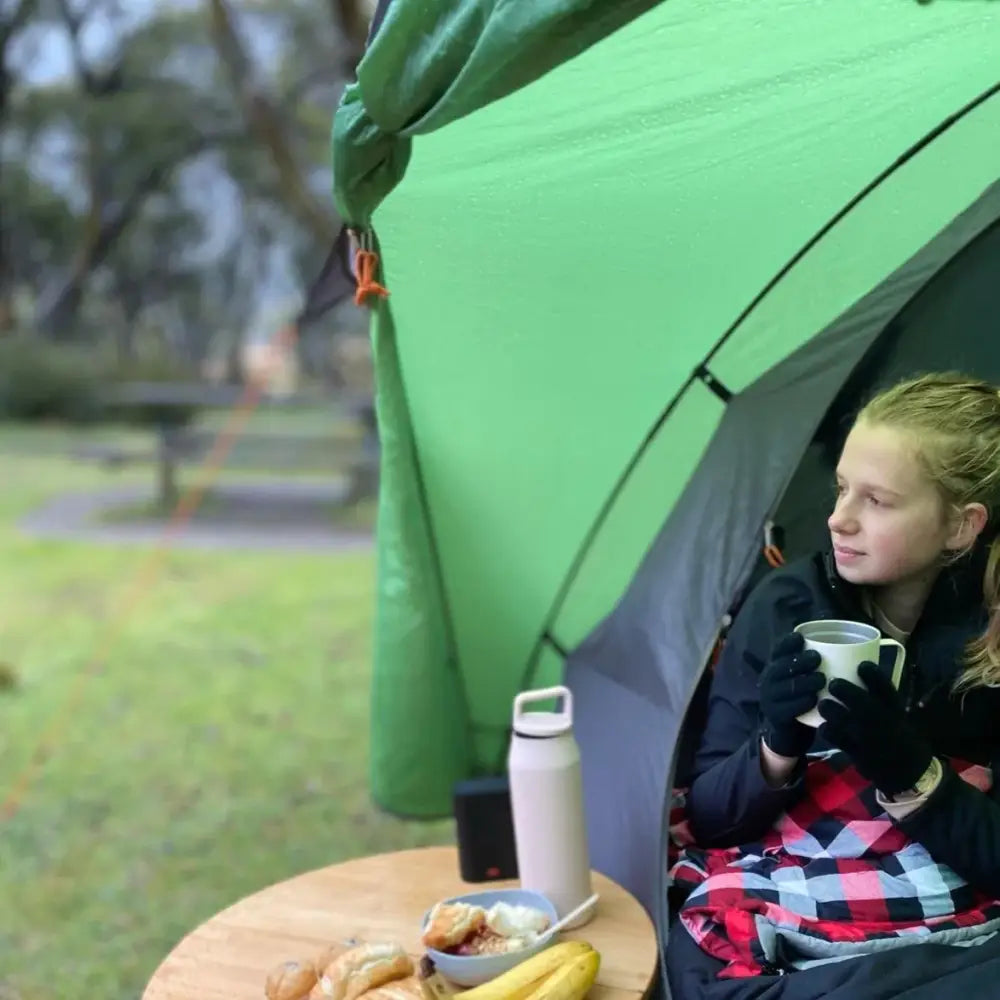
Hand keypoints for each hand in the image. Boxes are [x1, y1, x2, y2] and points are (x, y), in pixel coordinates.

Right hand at [758, 632, 823, 757]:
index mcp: (776, 667)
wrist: (790, 733)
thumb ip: (813, 665)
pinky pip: (788, 709)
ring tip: (822, 679)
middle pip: (781, 667)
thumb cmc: (802, 698)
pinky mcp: (775, 716)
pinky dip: (802, 703)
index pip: (778, 651)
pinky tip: (815, 700)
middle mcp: (769, 680)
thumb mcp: (803, 678)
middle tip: (817, 658)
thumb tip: (848, 646)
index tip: (801, 637)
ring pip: (785, 687)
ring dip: (803, 681)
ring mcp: (770, 699)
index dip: (787, 643)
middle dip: (798, 661)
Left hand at [818, 662, 933, 796]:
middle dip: (841, 688)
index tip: (861, 665)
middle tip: (833, 684)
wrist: (908, 771)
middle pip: (859, 700)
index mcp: (895, 709)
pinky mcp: (856, 752)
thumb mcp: (896, 714)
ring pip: (841, 718)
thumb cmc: (899, 735)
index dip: (872, 672)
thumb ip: (880, 696)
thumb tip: (858, 668)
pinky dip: (827, 729)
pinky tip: (825, 726)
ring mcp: (868, 738)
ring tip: (824, 704)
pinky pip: (834, 736)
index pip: (885, 686)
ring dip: (829, 708)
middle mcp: (883, 722)